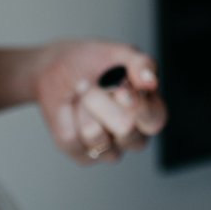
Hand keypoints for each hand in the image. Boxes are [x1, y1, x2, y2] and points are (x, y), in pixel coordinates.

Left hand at [33, 41, 167, 164]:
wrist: (56, 67)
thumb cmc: (93, 62)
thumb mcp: (120, 54)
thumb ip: (141, 64)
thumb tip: (151, 81)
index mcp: (149, 111)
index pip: (154, 120)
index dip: (137, 107)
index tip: (120, 90)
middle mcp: (133, 135)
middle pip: (126, 130)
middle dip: (102, 101)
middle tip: (87, 84)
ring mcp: (108, 148)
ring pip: (95, 135)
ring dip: (82, 106)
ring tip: (80, 92)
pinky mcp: (82, 155)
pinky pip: (71, 140)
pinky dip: (65, 116)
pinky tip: (69, 108)